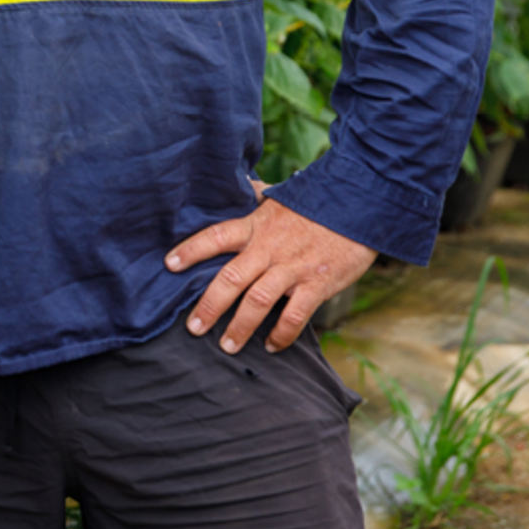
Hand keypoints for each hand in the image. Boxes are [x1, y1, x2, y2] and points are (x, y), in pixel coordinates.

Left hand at [165, 193, 375, 354]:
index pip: (215, 237)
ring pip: (258, 300)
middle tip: (193, 328)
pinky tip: (271, 345)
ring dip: (240, 326)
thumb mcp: (280, 198)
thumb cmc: (316, 204)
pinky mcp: (318, 283)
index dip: (190, 250)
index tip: (169, 265)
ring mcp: (293, 267)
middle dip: (209, 305)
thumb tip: (239, 183)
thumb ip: (256, 197)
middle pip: (231, 277)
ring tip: (226, 346)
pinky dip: (282, 333)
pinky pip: (295, 314)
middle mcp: (269, 248)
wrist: (359, 206)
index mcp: (256, 226)